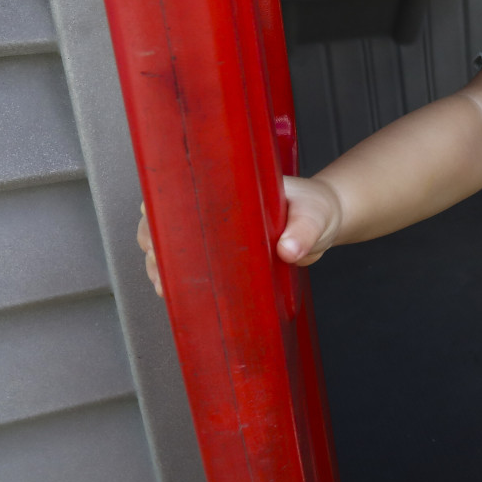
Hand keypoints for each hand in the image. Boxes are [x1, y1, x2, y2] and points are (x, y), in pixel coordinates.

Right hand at [135, 175, 343, 299]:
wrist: (327, 223)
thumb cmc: (316, 209)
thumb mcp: (314, 216)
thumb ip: (304, 231)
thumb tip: (288, 249)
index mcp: (228, 188)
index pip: (178, 192)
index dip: (158, 211)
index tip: (154, 232)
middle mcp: (215, 208)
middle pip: (165, 221)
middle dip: (154, 245)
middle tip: (160, 267)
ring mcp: (216, 233)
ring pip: (173, 245)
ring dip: (162, 265)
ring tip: (164, 286)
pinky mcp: (224, 256)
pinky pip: (194, 264)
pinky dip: (180, 278)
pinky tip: (175, 294)